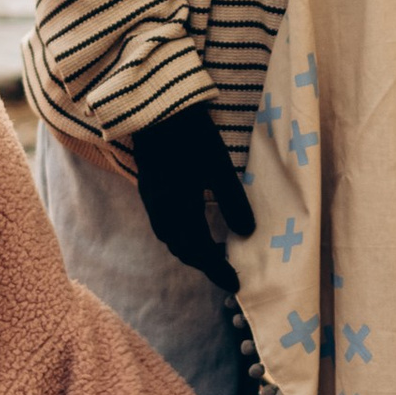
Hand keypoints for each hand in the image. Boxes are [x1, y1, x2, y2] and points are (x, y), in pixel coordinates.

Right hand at [130, 105, 254, 285]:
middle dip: (204, 264)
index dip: (218, 270)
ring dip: (190, 251)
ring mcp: (151, 200)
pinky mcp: (148, 189)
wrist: (155, 109)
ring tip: (212, 255)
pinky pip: (163, 226)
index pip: (201, 252)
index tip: (236, 285)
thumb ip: (233, 202)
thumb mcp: (219, 167)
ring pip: (170, 239)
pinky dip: (179, 236)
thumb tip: (247, 232)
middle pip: (182, 249)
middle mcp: (161, 211)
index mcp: (180, 209)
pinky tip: (192, 229)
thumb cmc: (192, 135)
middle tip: (226, 273)